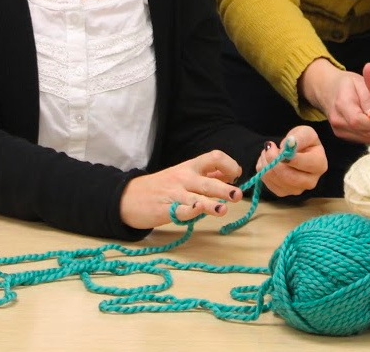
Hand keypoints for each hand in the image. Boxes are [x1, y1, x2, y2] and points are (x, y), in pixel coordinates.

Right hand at [119, 150, 242, 229]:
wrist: (131, 196)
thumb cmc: (164, 186)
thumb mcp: (185, 174)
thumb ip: (207, 173)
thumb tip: (232, 173)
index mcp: (191, 166)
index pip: (214, 158)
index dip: (229, 165)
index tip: (236, 176)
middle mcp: (184, 177)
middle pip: (208, 180)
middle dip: (224, 188)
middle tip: (237, 194)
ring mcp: (175, 193)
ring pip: (196, 197)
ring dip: (211, 204)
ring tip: (223, 209)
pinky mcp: (166, 209)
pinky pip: (180, 211)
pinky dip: (190, 211)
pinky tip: (198, 211)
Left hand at [258, 126, 327, 195]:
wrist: (296, 152)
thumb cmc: (302, 141)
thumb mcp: (305, 132)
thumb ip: (299, 137)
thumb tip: (289, 143)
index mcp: (320, 165)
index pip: (305, 164)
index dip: (290, 157)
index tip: (280, 148)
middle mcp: (311, 181)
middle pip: (289, 177)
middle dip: (274, 161)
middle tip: (269, 146)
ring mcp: (297, 189)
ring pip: (276, 180)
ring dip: (266, 163)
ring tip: (268, 151)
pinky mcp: (283, 192)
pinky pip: (268, 183)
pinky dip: (263, 170)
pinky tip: (267, 160)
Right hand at [299, 58, 369, 142]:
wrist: (327, 90)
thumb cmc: (346, 84)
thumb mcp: (361, 81)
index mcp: (341, 105)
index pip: (360, 121)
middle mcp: (338, 122)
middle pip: (368, 132)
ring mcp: (340, 132)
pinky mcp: (344, 137)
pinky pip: (366, 139)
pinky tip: (367, 119)